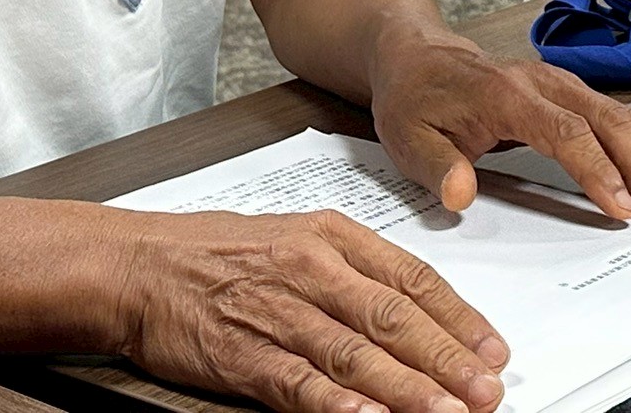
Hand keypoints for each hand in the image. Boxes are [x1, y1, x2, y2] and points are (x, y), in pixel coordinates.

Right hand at [115, 208, 507, 412]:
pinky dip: (335, 405)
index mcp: (330, 235)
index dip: (457, 316)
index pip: (410, 276)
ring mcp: (276, 312)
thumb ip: (354, 269)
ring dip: (406, 388)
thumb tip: (416, 307)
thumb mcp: (294, 235)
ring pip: (354, 353)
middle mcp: (309, 268)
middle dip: (446, 358)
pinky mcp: (242, 354)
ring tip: (447, 412)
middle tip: (487, 389)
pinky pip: (297, 383)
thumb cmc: (215, 250)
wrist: (137, 264)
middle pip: (392, 316)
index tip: (493, 349)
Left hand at [369, 29, 630, 225]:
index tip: (622, 206)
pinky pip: (613, 115)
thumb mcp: (407, 137)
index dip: (598, 170)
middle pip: (607, 119)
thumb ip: (437, 167)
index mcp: (506, 94)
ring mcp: (558, 84)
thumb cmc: (415, 96)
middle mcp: (541, 82)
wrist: (415, 56)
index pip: (565, 132)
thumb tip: (460, 194)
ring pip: (618, 115)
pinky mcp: (566, 93)